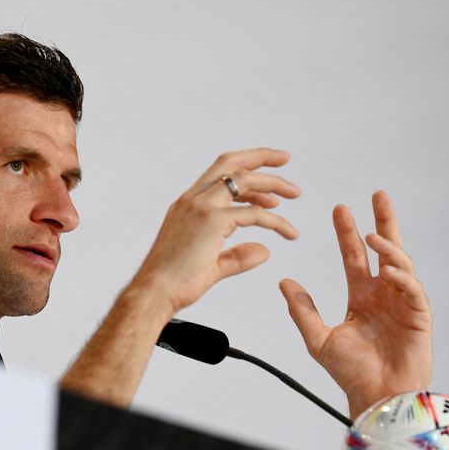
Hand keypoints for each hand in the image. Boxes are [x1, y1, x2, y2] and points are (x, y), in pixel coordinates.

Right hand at [132, 148, 300, 315]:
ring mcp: (201, 207)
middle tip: (285, 158)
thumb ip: (237, 255)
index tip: (269, 175)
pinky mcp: (211, 221)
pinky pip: (253, 214)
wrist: (154, 293)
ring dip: (273, 183)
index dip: (246, 169)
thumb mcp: (211, 264)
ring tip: (294, 193)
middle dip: (260, 156)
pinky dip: (275, 221)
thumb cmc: (174, 283)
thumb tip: (263, 250)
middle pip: (230, 163)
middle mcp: (193, 200)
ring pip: (243, 179)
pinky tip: (288, 232)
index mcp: (187, 205)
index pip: (219, 174)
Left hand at [279, 191, 432, 419]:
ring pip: (401, 264)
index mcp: (362, 297)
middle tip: (378, 195)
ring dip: (389, 247)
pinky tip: (390, 268)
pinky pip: (413, 290)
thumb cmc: (351, 372)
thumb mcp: (318, 339)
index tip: (339, 208)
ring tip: (373, 233)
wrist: (375, 398)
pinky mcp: (420, 317)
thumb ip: (302, 310)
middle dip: (383, 222)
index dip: (348, 233)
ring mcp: (403, 303)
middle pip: (385, 250)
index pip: (354, 257)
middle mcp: (384, 295)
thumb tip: (284, 281)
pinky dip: (403, 277)